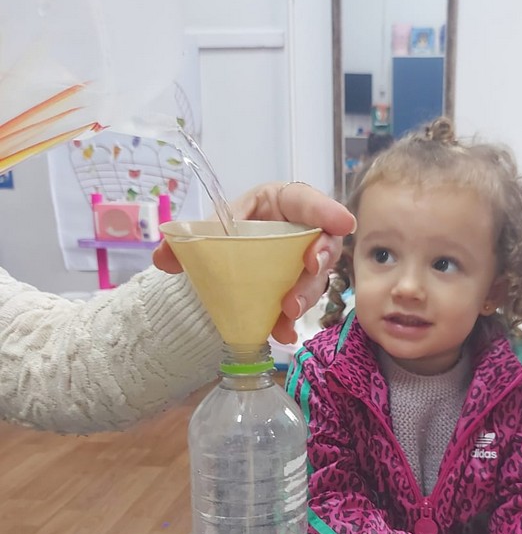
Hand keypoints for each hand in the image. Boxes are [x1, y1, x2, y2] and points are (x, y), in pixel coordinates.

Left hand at [152, 181, 355, 343]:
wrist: (216, 265)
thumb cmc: (223, 233)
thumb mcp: (208, 230)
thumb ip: (187, 241)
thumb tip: (165, 258)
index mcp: (277, 203)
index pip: (305, 200)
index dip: (327, 209)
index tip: (344, 223)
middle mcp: (297, 231)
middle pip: (322, 241)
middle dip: (321, 257)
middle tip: (311, 269)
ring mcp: (300, 262)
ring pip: (316, 277)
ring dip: (305, 294)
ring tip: (287, 311)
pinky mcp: (295, 289)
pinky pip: (300, 303)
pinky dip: (289, 320)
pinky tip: (281, 332)